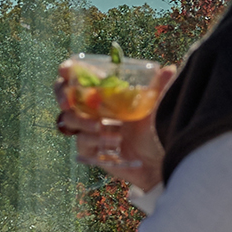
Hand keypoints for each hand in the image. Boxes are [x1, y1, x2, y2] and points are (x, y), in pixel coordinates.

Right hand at [55, 61, 172, 196]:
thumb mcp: (157, 107)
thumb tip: (169, 69)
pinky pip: (81, 142)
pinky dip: (94, 140)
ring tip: (104, 127)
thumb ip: (159, 88)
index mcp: (105, 93)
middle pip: (65, 97)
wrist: (157, 162)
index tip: (65, 70)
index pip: (79, 77)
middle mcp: (94, 110)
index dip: (68, 71)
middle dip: (62, 95)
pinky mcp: (90, 150)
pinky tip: (112, 143)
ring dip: (84, 122)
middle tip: (67, 102)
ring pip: (70, 120)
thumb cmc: (156, 131)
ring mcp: (89, 130)